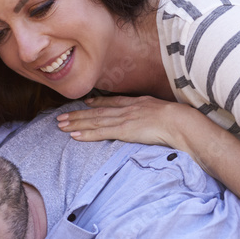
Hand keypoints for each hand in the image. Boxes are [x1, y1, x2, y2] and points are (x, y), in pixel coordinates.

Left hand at [56, 95, 189, 146]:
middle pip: (97, 112)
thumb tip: (157, 119)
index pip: (112, 102)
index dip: (97, 103)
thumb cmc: (178, 119)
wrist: (180, 121)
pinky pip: (101, 133)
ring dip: (76, 124)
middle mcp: (126, 108)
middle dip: (78, 115)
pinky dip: (86, 134)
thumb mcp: (164, 110)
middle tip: (60, 117)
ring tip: (60, 126)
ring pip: (95, 121)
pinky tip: (74, 136)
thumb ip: (154, 113)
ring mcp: (123, 119)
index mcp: (137, 102)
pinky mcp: (123, 131)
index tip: (86, 103)